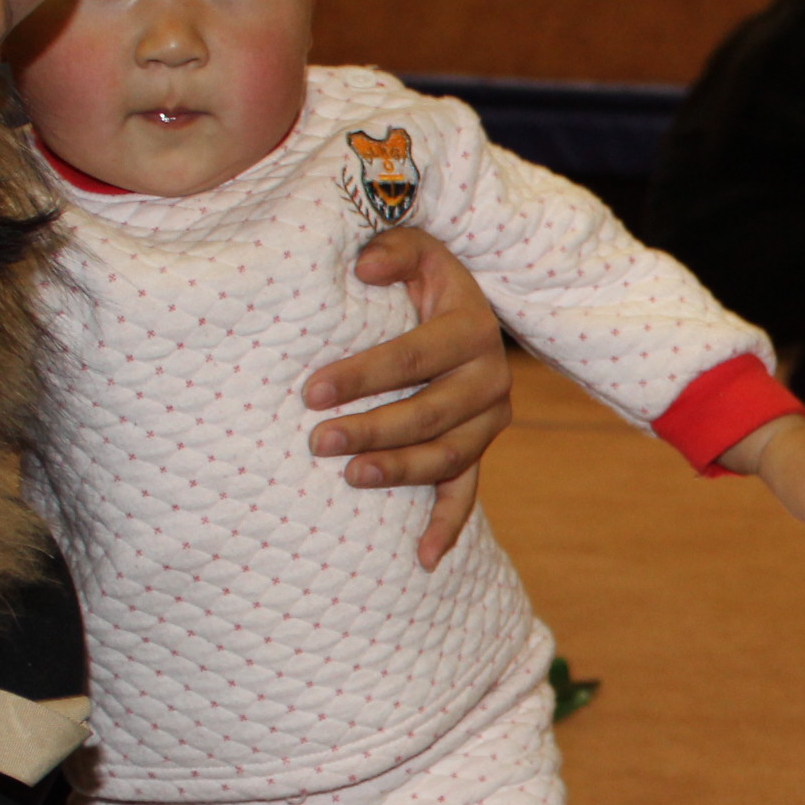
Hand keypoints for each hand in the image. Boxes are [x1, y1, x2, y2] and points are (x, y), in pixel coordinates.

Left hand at [306, 228, 516, 570]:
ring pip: (448, 456)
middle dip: (372, 430)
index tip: (312, 390)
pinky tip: (424, 558)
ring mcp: (489, 420)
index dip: (365, 375)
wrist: (465, 304)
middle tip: (316, 440)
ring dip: (400, 471)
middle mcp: (492, 379)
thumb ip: (391, 247)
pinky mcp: (479, 447)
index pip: (416, 357)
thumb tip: (363, 266)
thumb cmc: (424, 276)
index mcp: (474, 328)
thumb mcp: (416, 247)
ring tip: (351, 477)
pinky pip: (467, 491)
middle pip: (430, 414)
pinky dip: (448, 526)